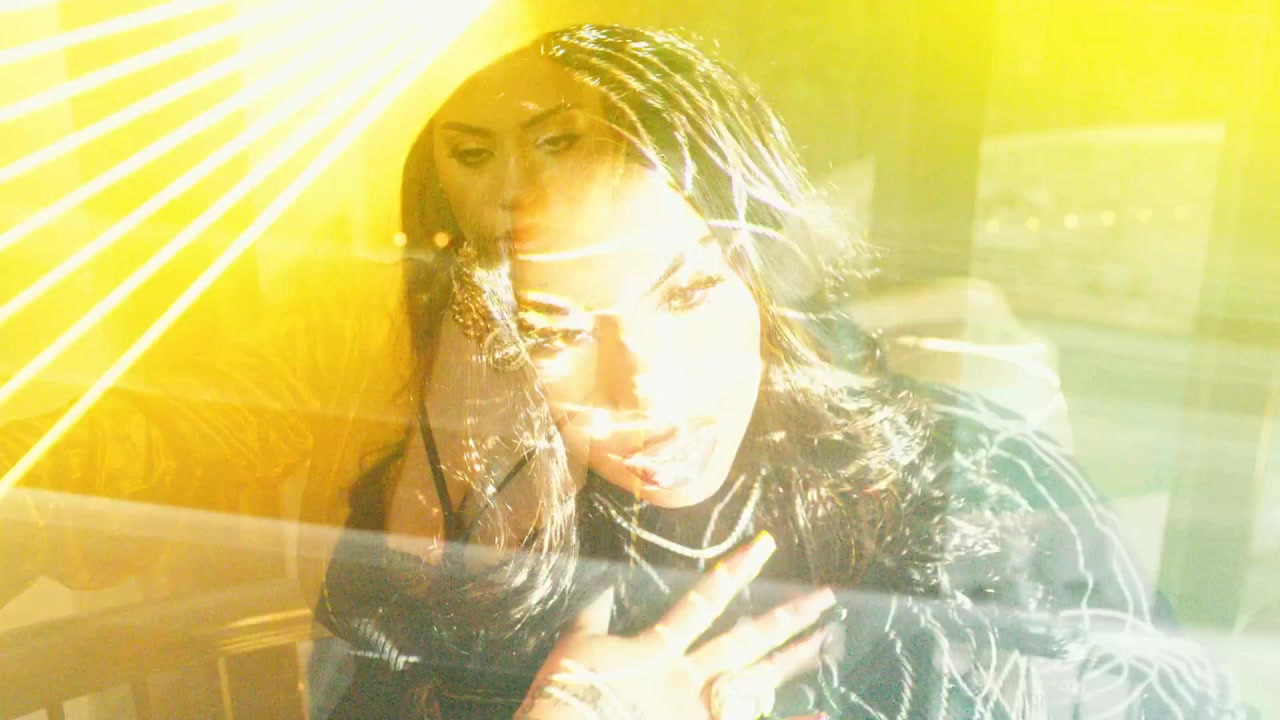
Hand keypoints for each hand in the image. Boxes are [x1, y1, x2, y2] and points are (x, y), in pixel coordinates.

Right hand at [515, 531, 835, 719]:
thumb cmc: (567, 692)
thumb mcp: (575, 648)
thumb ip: (592, 618)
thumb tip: (601, 591)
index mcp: (658, 649)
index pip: (705, 600)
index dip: (735, 572)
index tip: (764, 546)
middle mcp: (689, 678)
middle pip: (747, 641)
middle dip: (786, 617)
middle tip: (825, 597)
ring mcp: (699, 712)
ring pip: (757, 683)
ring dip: (792, 662)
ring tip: (823, 641)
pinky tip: (821, 715)